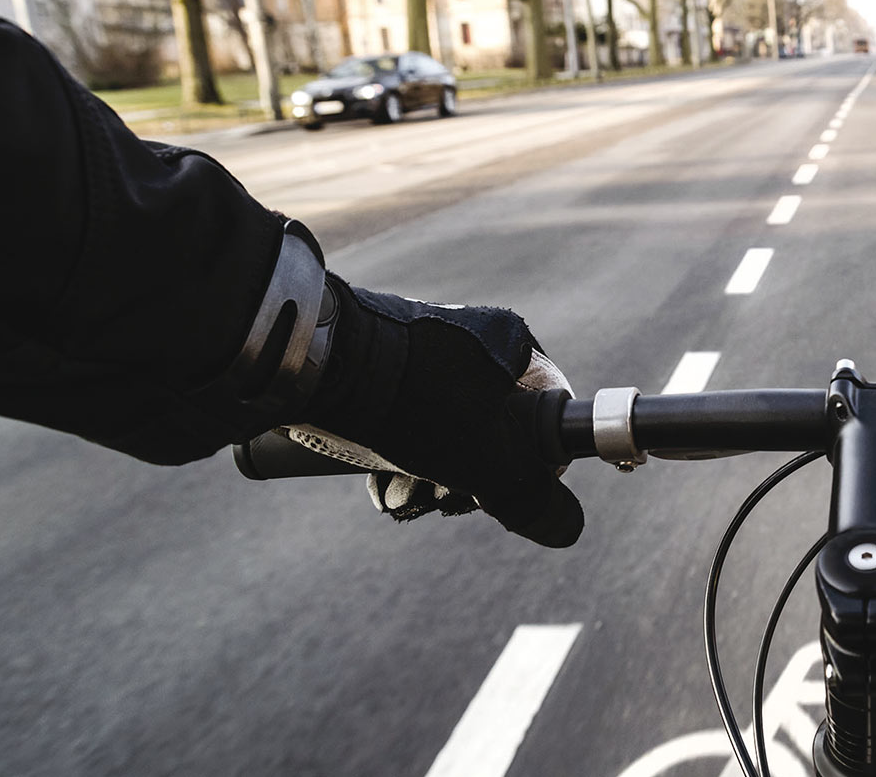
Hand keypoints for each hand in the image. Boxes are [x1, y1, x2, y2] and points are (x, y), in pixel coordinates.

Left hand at [291, 277, 584, 547]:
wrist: (309, 368)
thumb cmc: (410, 404)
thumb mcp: (486, 461)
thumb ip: (532, 499)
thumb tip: (566, 529)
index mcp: (513, 348)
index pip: (554, 415)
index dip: (538, 465)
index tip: (509, 492)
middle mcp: (474, 346)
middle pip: (496, 437)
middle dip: (467, 484)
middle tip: (443, 497)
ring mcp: (426, 359)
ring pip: (448, 441)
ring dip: (428, 482)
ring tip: (400, 493)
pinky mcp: (383, 377)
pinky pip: (408, 431)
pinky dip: (398, 463)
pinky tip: (379, 482)